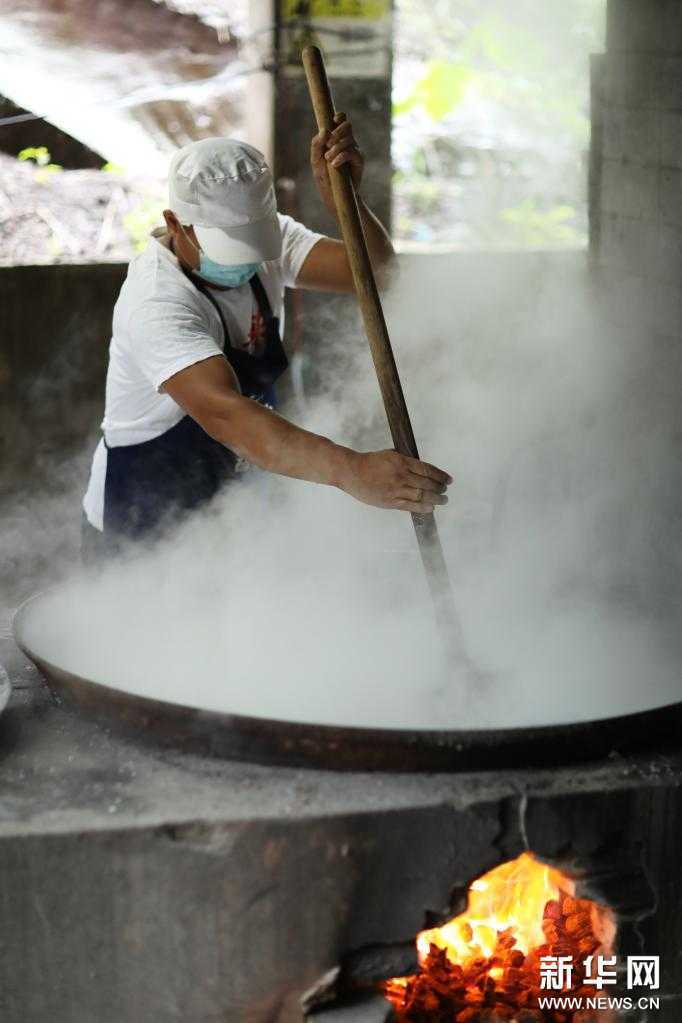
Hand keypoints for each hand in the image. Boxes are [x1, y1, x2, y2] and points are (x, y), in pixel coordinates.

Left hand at [310, 112, 363, 213]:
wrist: (335, 197)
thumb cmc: (325, 179)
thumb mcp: (316, 161)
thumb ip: (317, 145)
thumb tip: (324, 131)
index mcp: (337, 139)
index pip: (341, 120)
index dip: (338, 117)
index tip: (332, 122)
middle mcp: (348, 142)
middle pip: (347, 125)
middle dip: (336, 132)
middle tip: (328, 145)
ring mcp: (355, 151)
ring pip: (348, 139)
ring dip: (336, 147)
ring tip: (328, 159)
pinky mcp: (359, 161)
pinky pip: (352, 152)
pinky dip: (342, 156)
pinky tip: (334, 164)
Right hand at [337, 449, 451, 513]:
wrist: (352, 472)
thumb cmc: (370, 462)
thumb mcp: (390, 455)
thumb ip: (405, 461)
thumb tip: (422, 469)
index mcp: (402, 462)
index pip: (427, 470)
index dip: (440, 476)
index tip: (448, 480)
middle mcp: (401, 476)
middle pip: (427, 484)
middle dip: (440, 488)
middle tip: (446, 490)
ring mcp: (395, 490)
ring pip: (421, 496)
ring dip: (435, 499)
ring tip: (443, 500)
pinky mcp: (390, 501)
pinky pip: (410, 506)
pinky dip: (422, 507)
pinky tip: (431, 508)